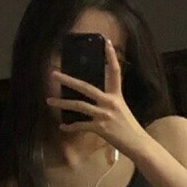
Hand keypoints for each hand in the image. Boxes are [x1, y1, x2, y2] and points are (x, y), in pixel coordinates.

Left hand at [46, 38, 148, 156]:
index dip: (111, 57)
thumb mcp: (122, 111)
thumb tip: (96, 100)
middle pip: (86, 87)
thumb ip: (110, 103)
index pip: (115, 72)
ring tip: (49, 101)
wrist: (138, 144)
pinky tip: (62, 127)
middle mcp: (110, 103)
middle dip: (68, 80)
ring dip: (62, 103)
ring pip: (79, 105)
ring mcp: (104, 115)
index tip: (106, 42)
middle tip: (54, 74)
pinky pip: (81, 126)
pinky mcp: (101, 128)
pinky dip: (71, 127)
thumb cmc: (129, 129)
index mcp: (117, 96)